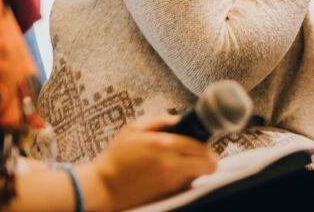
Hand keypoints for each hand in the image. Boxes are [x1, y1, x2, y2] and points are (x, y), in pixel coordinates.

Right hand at [89, 114, 216, 210]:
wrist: (104, 186)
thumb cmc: (116, 156)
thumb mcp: (133, 129)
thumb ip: (158, 120)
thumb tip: (177, 119)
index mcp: (164, 145)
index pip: (201, 146)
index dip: (206, 144)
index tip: (202, 142)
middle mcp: (172, 164)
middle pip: (209, 164)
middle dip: (209, 158)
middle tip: (200, 154)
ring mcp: (171, 182)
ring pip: (200, 175)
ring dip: (198, 169)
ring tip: (184, 163)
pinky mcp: (168, 195)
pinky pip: (188, 186)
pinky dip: (186, 180)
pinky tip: (173, 174)